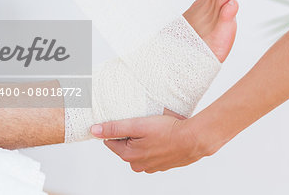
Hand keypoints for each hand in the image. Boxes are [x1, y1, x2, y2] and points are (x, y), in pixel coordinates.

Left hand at [90, 115, 220, 172]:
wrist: (194, 139)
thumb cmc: (168, 131)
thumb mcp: (138, 125)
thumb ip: (115, 128)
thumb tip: (94, 130)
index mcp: (128, 155)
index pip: (110, 140)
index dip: (118, 128)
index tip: (129, 120)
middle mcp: (137, 165)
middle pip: (125, 145)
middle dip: (132, 134)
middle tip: (144, 124)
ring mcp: (151, 167)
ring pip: (139, 148)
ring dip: (144, 139)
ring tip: (155, 129)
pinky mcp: (162, 164)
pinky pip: (152, 152)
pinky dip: (155, 144)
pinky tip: (163, 136)